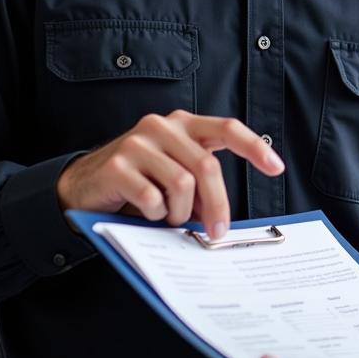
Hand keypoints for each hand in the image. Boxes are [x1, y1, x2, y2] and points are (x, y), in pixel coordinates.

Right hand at [56, 110, 284, 239]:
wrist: (81, 186)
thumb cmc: (139, 182)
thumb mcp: (174, 176)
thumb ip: (201, 183)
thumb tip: (224, 214)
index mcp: (184, 125)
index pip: (227, 128)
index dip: (255, 147)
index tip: (276, 167)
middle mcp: (163, 126)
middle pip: (207, 166)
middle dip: (217, 204)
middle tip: (218, 232)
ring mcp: (138, 141)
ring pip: (182, 184)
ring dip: (180, 212)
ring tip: (169, 218)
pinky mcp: (118, 164)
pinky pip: (152, 198)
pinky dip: (155, 213)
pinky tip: (147, 213)